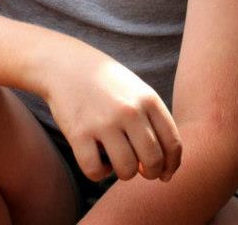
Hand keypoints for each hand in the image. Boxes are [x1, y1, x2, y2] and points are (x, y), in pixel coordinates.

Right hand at [45, 48, 181, 183]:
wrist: (65, 63)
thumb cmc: (106, 82)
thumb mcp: (135, 90)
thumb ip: (152, 121)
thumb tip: (163, 166)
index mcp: (148, 98)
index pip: (173, 143)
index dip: (171, 166)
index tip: (164, 174)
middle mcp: (129, 110)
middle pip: (153, 160)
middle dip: (151, 173)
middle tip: (141, 170)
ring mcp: (104, 122)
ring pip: (127, 170)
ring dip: (124, 172)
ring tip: (117, 160)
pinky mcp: (79, 133)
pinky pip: (96, 171)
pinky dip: (99, 172)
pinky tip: (97, 159)